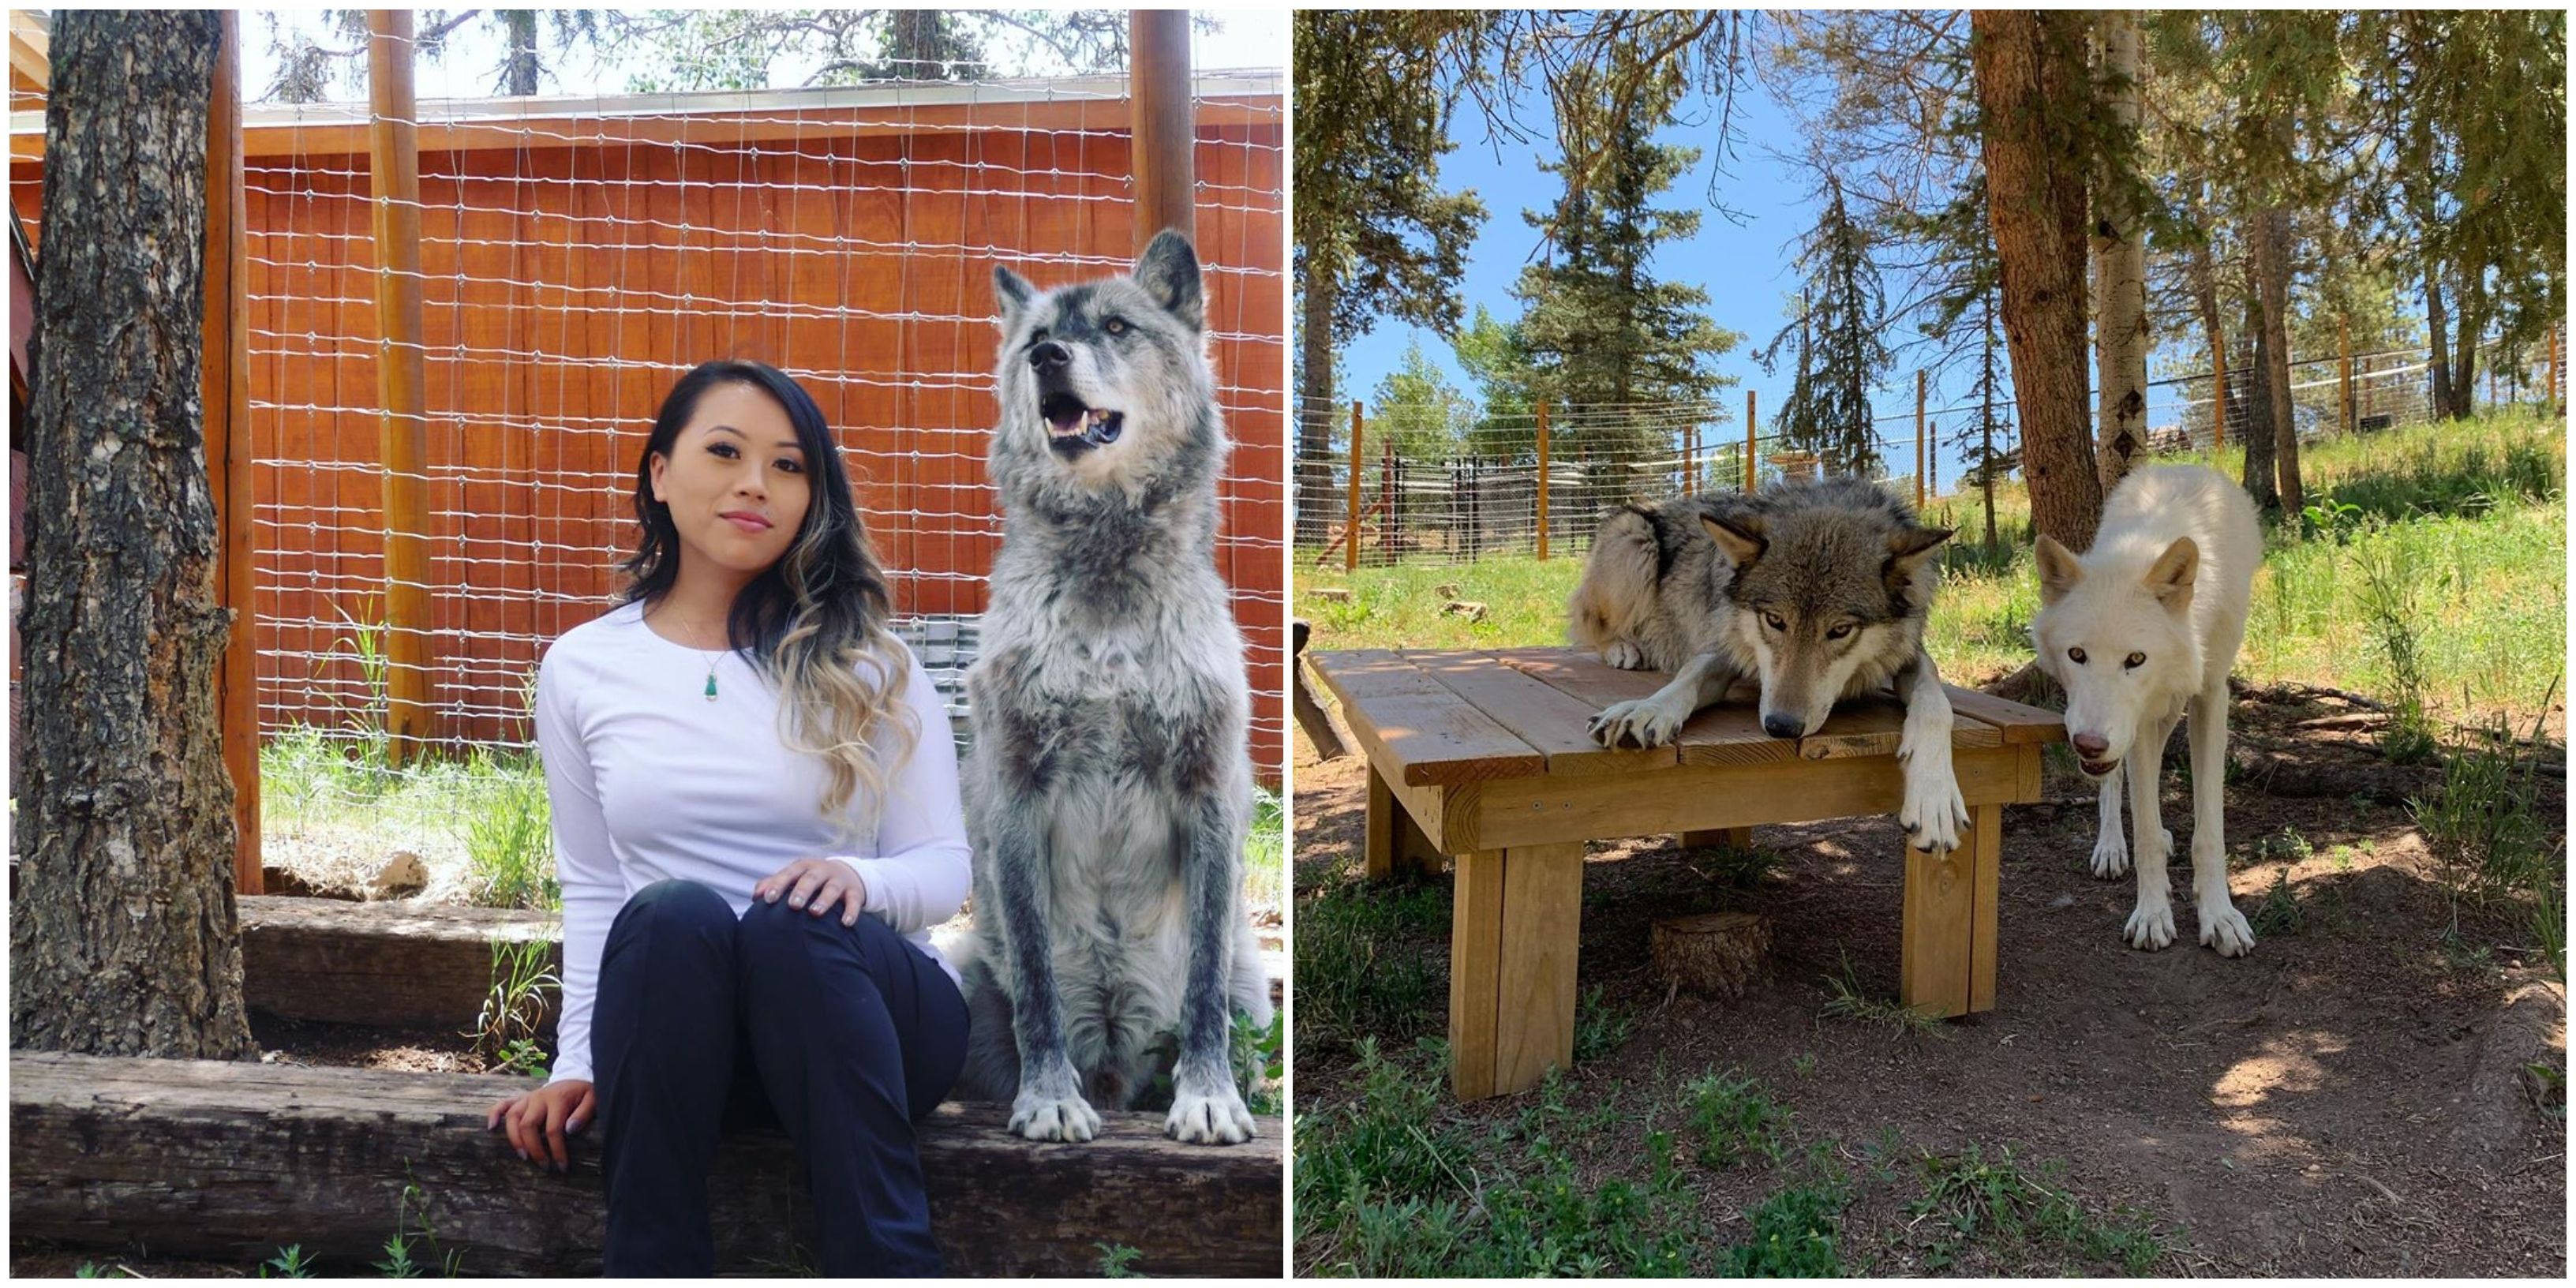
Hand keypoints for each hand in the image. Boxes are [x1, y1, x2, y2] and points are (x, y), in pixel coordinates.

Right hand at [487, 1078, 593, 1172]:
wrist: (575, 1076)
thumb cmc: (584, 1093)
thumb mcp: (593, 1099)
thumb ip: (583, 1114)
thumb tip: (569, 1130)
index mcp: (558, 1099)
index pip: (553, 1129)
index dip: (556, 1150)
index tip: (561, 1166)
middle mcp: (539, 1098)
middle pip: (528, 1125)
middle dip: (534, 1149)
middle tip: (544, 1165)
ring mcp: (528, 1098)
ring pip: (512, 1117)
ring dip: (515, 1138)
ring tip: (524, 1156)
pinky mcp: (521, 1098)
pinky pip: (503, 1104)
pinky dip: (494, 1114)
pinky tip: (491, 1127)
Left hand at [753, 857, 867, 925]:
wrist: (847, 873)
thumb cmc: (812, 879)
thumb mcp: (794, 877)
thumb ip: (774, 884)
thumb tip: (755, 896)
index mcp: (803, 867)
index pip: (789, 874)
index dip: (778, 885)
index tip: (768, 899)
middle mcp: (822, 871)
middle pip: (811, 878)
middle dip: (802, 891)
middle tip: (793, 905)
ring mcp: (839, 880)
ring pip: (832, 888)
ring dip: (824, 900)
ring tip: (815, 912)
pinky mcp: (854, 891)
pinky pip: (854, 901)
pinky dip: (851, 911)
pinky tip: (846, 923)